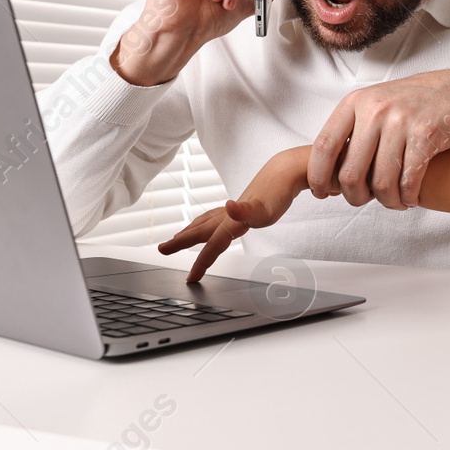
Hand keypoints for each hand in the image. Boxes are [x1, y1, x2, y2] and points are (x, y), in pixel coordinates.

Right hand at [161, 146, 311, 280]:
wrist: (287, 171)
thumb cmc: (278, 193)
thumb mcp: (265, 208)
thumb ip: (246, 210)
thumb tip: (229, 206)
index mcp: (232, 220)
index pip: (213, 245)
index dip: (201, 262)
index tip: (190, 278)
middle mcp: (228, 214)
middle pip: (200, 230)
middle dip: (180, 242)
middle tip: (162, 250)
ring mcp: (233, 209)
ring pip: (206, 222)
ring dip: (190, 231)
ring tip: (178, 237)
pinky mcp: (240, 205)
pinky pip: (217, 217)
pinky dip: (207, 223)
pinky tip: (212, 225)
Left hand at [308, 68, 449, 209]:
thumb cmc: (415, 104)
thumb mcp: (376, 104)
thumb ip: (353, 131)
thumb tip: (329, 173)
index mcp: (356, 102)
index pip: (324, 146)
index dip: (318, 176)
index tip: (322, 192)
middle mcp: (375, 110)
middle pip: (350, 173)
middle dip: (356, 196)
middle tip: (364, 200)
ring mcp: (400, 122)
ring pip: (381, 182)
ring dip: (387, 201)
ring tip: (394, 201)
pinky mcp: (425, 136)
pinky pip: (408, 181)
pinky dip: (408, 197)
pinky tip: (410, 197)